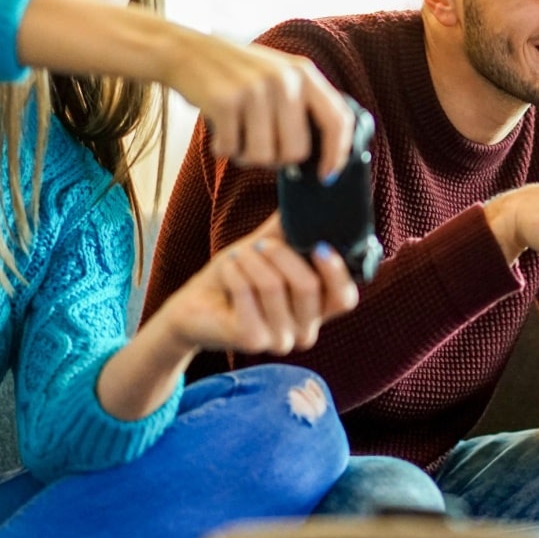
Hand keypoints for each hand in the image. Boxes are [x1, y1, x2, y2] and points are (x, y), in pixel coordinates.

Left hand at [148, 212, 358, 357]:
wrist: (193, 307)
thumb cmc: (237, 277)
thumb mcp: (269, 249)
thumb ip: (293, 229)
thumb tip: (310, 196)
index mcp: (318, 310)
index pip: (345, 298)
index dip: (336, 271)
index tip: (318, 246)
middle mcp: (306, 331)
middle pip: (308, 285)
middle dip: (280, 254)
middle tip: (258, 246)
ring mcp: (281, 341)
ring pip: (274, 285)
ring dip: (250, 260)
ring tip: (237, 258)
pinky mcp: (253, 341)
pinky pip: (246, 292)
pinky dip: (233, 271)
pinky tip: (227, 271)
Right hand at [164, 34, 353, 176]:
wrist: (186, 50)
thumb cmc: (236, 74)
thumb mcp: (278, 76)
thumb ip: (302, 108)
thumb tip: (321, 160)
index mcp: (304, 73)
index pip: (338, 120)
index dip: (337, 154)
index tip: (326, 175)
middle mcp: (284, 80)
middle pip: (296, 151)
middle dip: (276, 159)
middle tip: (258, 145)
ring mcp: (254, 89)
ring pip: (264, 156)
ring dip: (247, 157)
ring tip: (237, 136)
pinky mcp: (225, 101)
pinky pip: (232, 150)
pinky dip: (224, 150)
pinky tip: (220, 132)